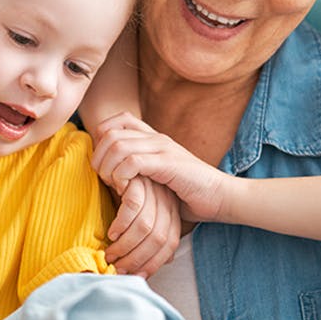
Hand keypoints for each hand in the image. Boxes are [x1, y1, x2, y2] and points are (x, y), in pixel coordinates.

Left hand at [91, 111, 229, 221]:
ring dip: (108, 168)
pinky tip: (125, 190)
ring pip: (117, 145)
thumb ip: (139, 172)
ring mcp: (163, 148)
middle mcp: (157, 137)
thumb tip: (110, 178)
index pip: (116, 121)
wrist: (222, 198)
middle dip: (99, 158)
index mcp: (154, 138)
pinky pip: (131, 161)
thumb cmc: (189, 194)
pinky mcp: (168, 163)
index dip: (101, 141)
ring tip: (115, 185)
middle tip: (106, 180)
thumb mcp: (159, 179)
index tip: (105, 166)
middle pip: (109, 132)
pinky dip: (121, 176)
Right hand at [104, 175, 181, 276]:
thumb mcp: (145, 212)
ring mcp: (155, 188)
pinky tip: (112, 232)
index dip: (154, 262)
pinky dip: (122, 222)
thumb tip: (165, 261)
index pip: (170, 244)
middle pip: (159, 238)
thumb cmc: (131, 187)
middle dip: (137, 258)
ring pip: (146, 225)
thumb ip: (151, 233)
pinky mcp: (141, 176)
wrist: (132, 151)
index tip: (137, 276)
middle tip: (117, 268)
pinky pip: (133, 204)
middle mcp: (167, 201)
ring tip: (110, 254)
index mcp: (172, 212)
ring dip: (126, 245)